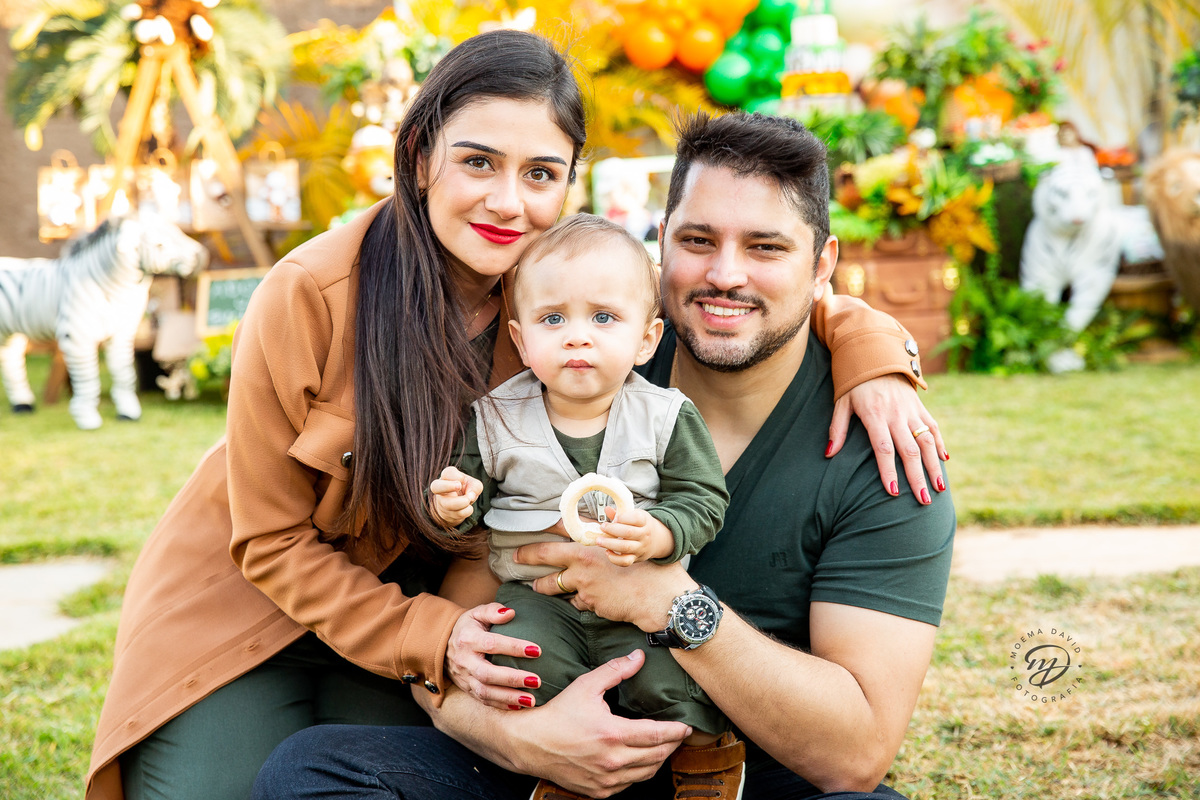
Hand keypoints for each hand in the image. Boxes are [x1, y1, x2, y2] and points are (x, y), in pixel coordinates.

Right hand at [429, 466, 482, 525]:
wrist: (460, 505)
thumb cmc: (466, 490)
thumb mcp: (474, 484)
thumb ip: (475, 487)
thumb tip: (471, 496)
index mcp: (447, 477)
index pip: (447, 473)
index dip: (457, 476)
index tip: (463, 480)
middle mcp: (441, 489)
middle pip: (435, 486)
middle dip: (448, 486)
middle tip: (459, 486)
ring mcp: (442, 503)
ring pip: (448, 504)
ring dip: (463, 502)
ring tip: (469, 500)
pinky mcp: (447, 514)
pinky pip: (458, 514)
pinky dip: (467, 511)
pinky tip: (468, 507)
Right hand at [446, 603, 544, 709]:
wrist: (443, 644)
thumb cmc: (468, 626)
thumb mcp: (477, 613)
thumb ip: (493, 611)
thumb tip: (511, 613)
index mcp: (468, 639)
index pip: (491, 644)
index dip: (514, 647)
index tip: (537, 650)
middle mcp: (465, 661)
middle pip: (488, 674)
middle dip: (513, 679)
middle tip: (537, 681)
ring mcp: (464, 677)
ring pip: (485, 692)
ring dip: (509, 697)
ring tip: (532, 700)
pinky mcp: (467, 689)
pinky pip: (484, 700)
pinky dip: (502, 705)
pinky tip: (520, 706)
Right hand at [509, 650, 690, 795]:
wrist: (530, 744)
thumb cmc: (557, 714)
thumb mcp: (586, 686)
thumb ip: (615, 671)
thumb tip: (639, 657)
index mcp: (613, 734)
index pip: (658, 735)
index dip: (677, 731)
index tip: (687, 726)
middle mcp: (613, 760)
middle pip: (657, 756)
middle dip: (672, 745)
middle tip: (679, 735)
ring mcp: (607, 779)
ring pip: (646, 774)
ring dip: (659, 760)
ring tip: (663, 747)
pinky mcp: (599, 791)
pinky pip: (629, 785)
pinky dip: (639, 773)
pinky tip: (640, 762)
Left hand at [518, 540, 692, 631]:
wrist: (656, 597)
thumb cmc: (647, 568)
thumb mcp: (627, 544)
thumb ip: (609, 533)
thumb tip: (604, 518)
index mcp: (590, 544)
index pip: (561, 528)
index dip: (546, 525)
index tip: (534, 525)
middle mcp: (582, 564)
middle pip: (544, 556)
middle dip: (527, 555)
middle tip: (516, 556)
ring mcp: (583, 586)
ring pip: (553, 585)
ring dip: (543, 585)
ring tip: (535, 586)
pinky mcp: (588, 604)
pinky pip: (575, 601)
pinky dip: (576, 599)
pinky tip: (582, 597)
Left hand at [595, 507, 673, 564]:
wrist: (656, 540)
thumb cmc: (640, 525)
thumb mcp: (635, 516)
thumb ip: (620, 513)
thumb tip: (607, 509)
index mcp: (645, 521)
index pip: (636, 518)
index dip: (624, 518)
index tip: (614, 518)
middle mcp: (644, 535)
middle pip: (628, 532)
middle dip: (612, 530)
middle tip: (602, 527)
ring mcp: (640, 548)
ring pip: (625, 547)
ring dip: (610, 544)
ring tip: (599, 540)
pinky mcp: (636, 558)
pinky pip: (625, 561)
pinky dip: (614, 558)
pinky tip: (607, 552)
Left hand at [827, 373, 946, 504]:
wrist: (876, 355)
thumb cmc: (854, 384)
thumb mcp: (841, 403)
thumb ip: (836, 429)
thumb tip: (829, 454)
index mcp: (875, 415)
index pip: (883, 449)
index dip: (888, 471)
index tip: (893, 492)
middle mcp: (896, 414)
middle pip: (909, 450)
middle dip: (917, 477)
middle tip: (923, 501)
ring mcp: (911, 410)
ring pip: (927, 441)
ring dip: (934, 466)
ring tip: (938, 489)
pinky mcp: (920, 406)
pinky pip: (933, 427)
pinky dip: (940, 445)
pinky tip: (944, 462)